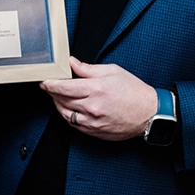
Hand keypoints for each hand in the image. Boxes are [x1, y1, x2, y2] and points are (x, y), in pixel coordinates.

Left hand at [40, 57, 157, 140]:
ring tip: (57, 96)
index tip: (44, 80)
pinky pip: (73, 124)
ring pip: (65, 113)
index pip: (63, 87)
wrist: (150, 113)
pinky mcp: (95, 132)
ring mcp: (93, 121)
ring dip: (57, 104)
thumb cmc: (134, 91)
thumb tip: (71, 63)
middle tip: (48, 86)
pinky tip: (68, 108)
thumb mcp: (112, 72)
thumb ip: (88, 68)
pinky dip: (67, 115)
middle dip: (51, 92)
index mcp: (96, 89)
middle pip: (61, 100)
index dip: (49, 84)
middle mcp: (92, 107)